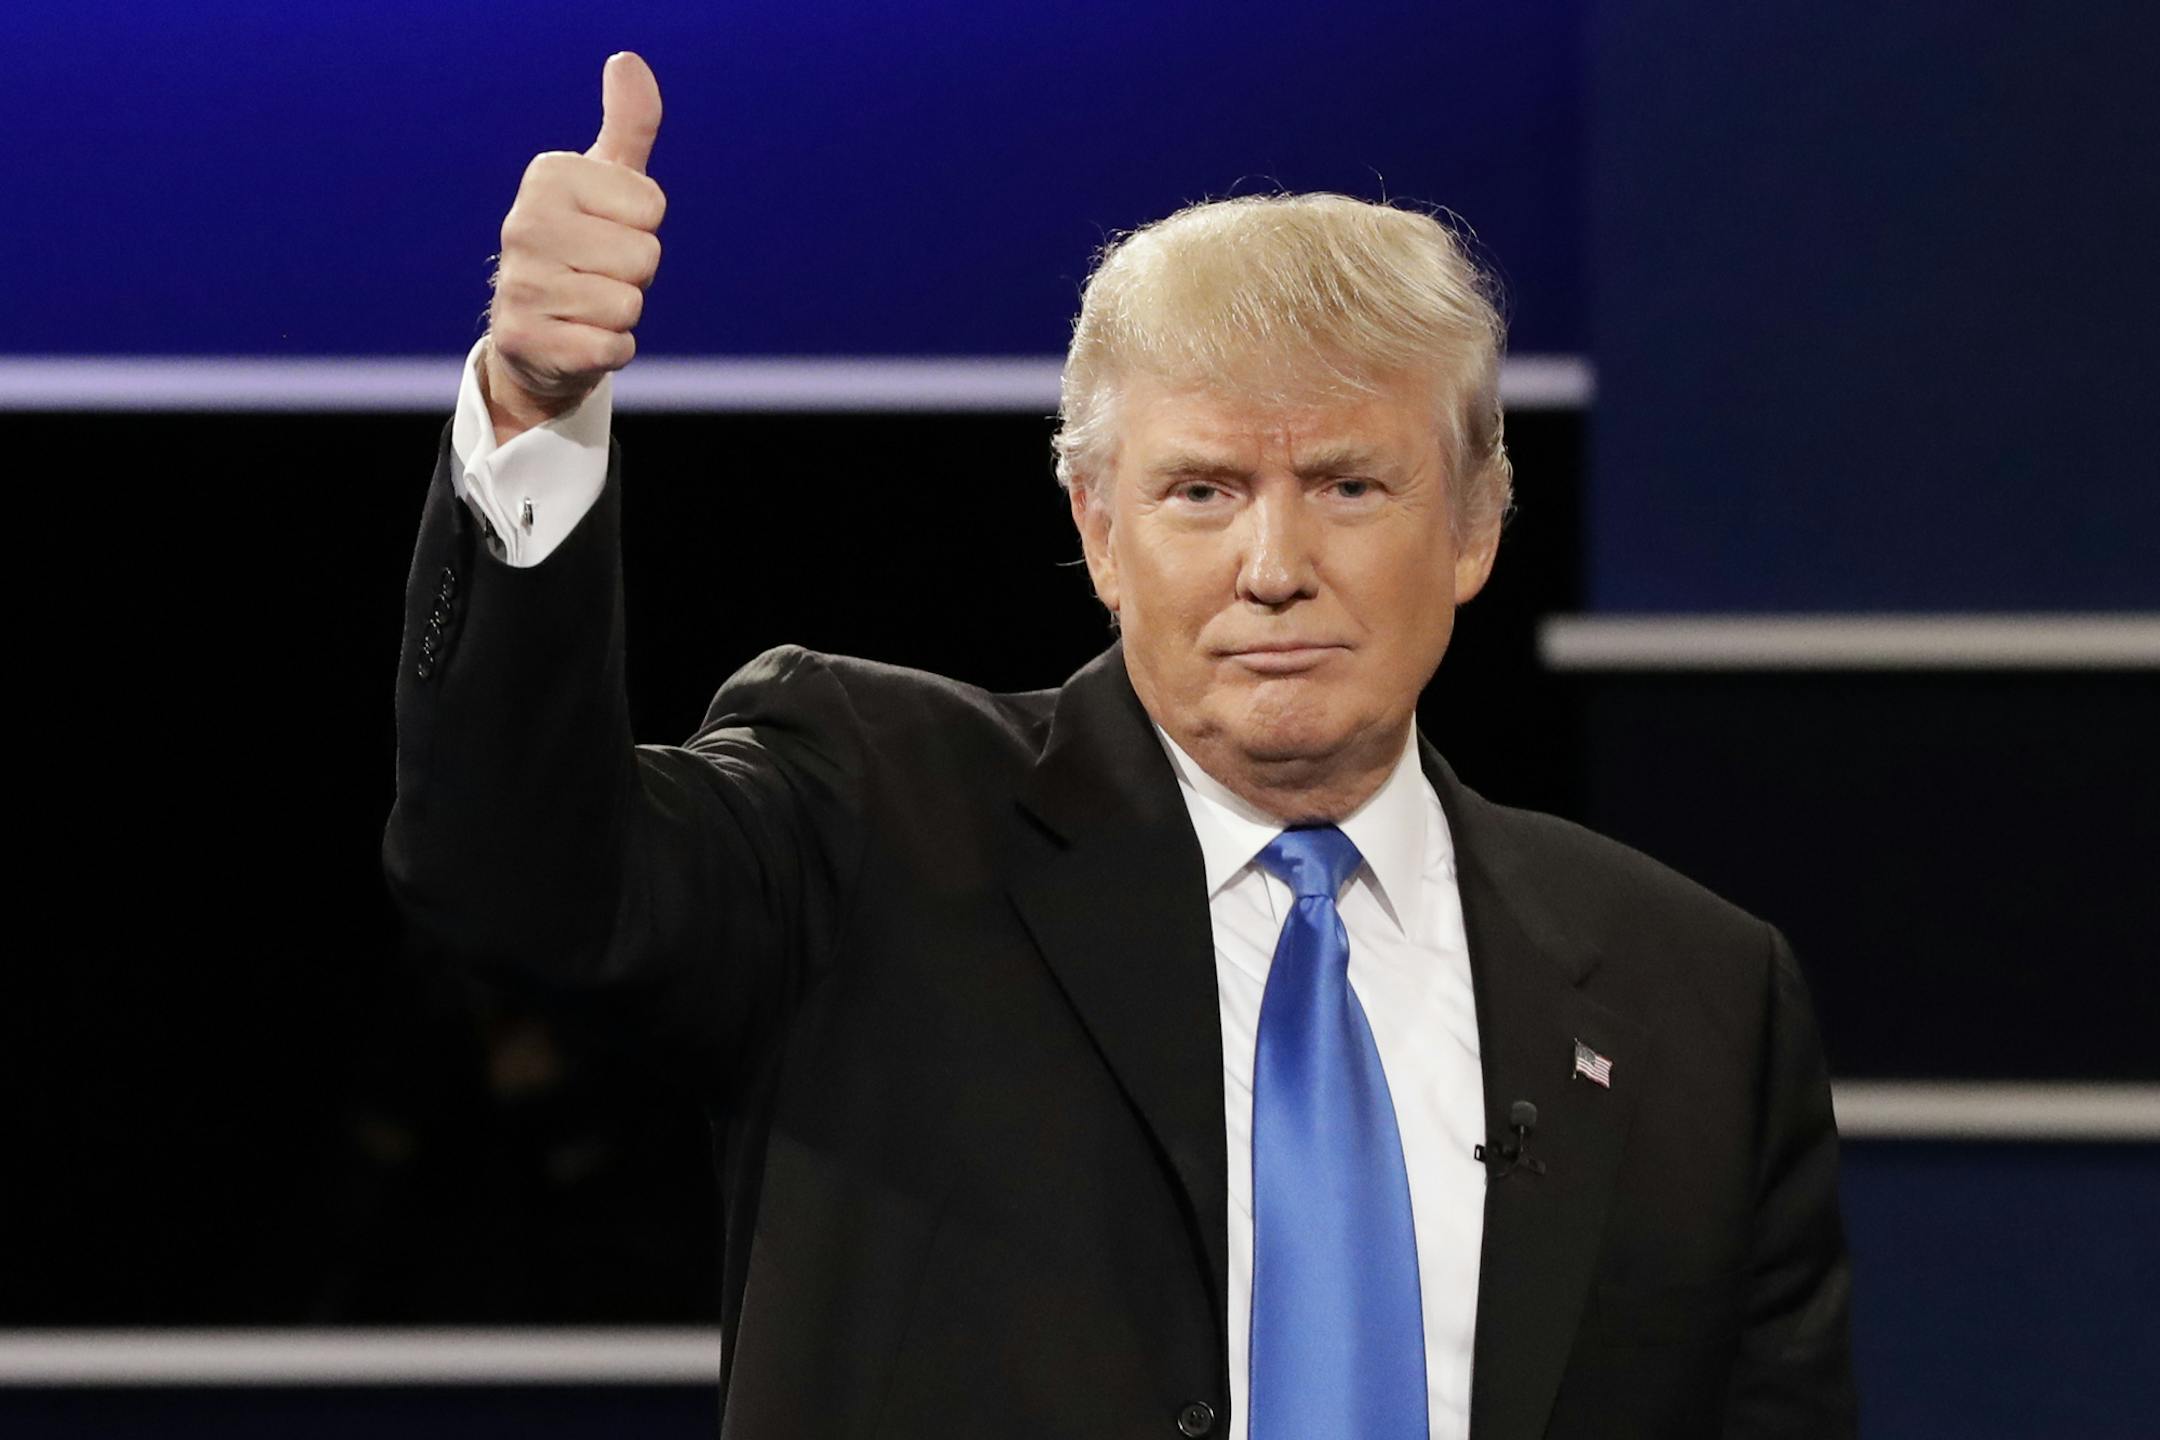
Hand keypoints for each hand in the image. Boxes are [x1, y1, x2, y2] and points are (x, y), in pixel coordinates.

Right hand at [481, 52, 665, 441]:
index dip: (642, 227)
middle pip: (644, 256)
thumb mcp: (607, 182)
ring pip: (629, 304)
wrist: (536, 334)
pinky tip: (579, 339)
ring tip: (585, 306)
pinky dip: (610, 350)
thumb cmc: (583, 246)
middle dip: (634, 274)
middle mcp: (523, 225)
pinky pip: (612, 348)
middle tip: (597, 274)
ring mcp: (521, 286)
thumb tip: (628, 61)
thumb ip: (628, 125)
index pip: (651, 205)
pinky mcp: (528, 342)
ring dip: (620, 314)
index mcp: (548, 177)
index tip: (607, 232)